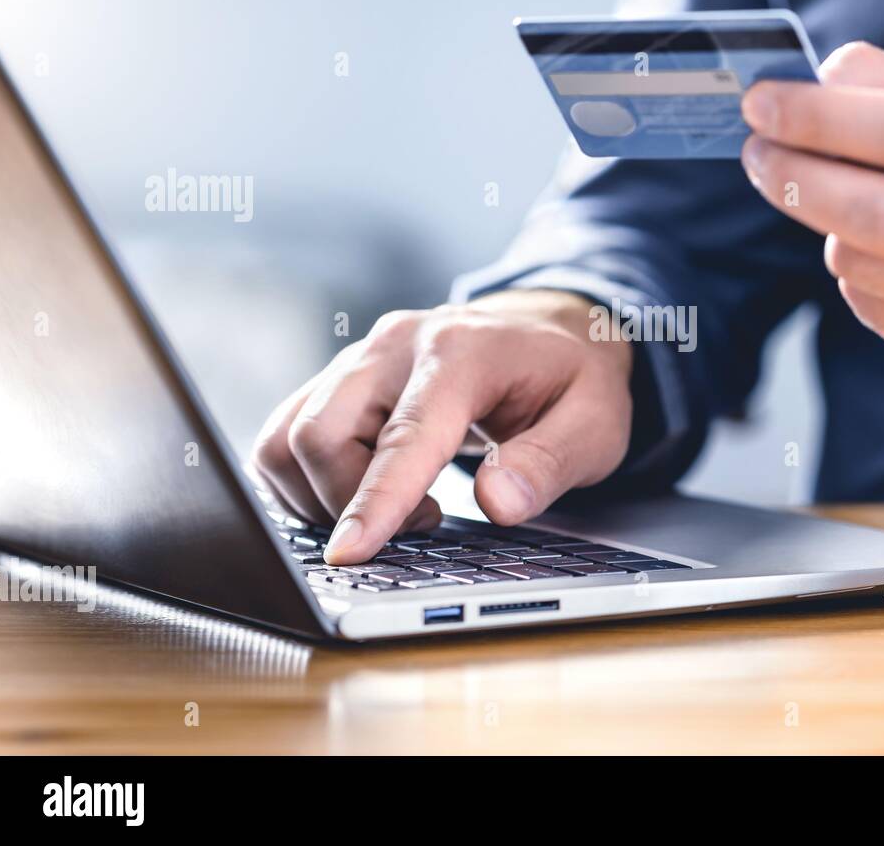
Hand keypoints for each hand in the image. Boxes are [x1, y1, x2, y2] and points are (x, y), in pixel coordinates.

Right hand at [251, 290, 632, 564]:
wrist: (552, 329)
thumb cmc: (573, 379)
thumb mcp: (596, 424)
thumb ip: (550, 463)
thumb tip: (497, 503)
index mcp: (461, 352)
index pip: (403, 436)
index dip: (374, 501)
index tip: (349, 555)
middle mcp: (395, 346)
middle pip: (320, 433)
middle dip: (347, 504)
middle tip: (424, 524)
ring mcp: (360, 358)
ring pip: (289, 438)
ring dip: (320, 495)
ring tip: (397, 508)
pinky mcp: (338, 377)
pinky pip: (287, 435)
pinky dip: (305, 480)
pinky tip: (361, 492)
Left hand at [740, 42, 883, 388]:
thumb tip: (822, 78)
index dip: (823, 120)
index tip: (761, 104)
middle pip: (880, 217)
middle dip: (799, 182)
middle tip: (759, 157)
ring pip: (868, 270)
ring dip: (833, 229)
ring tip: (851, 202)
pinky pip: (879, 314)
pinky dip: (861, 276)